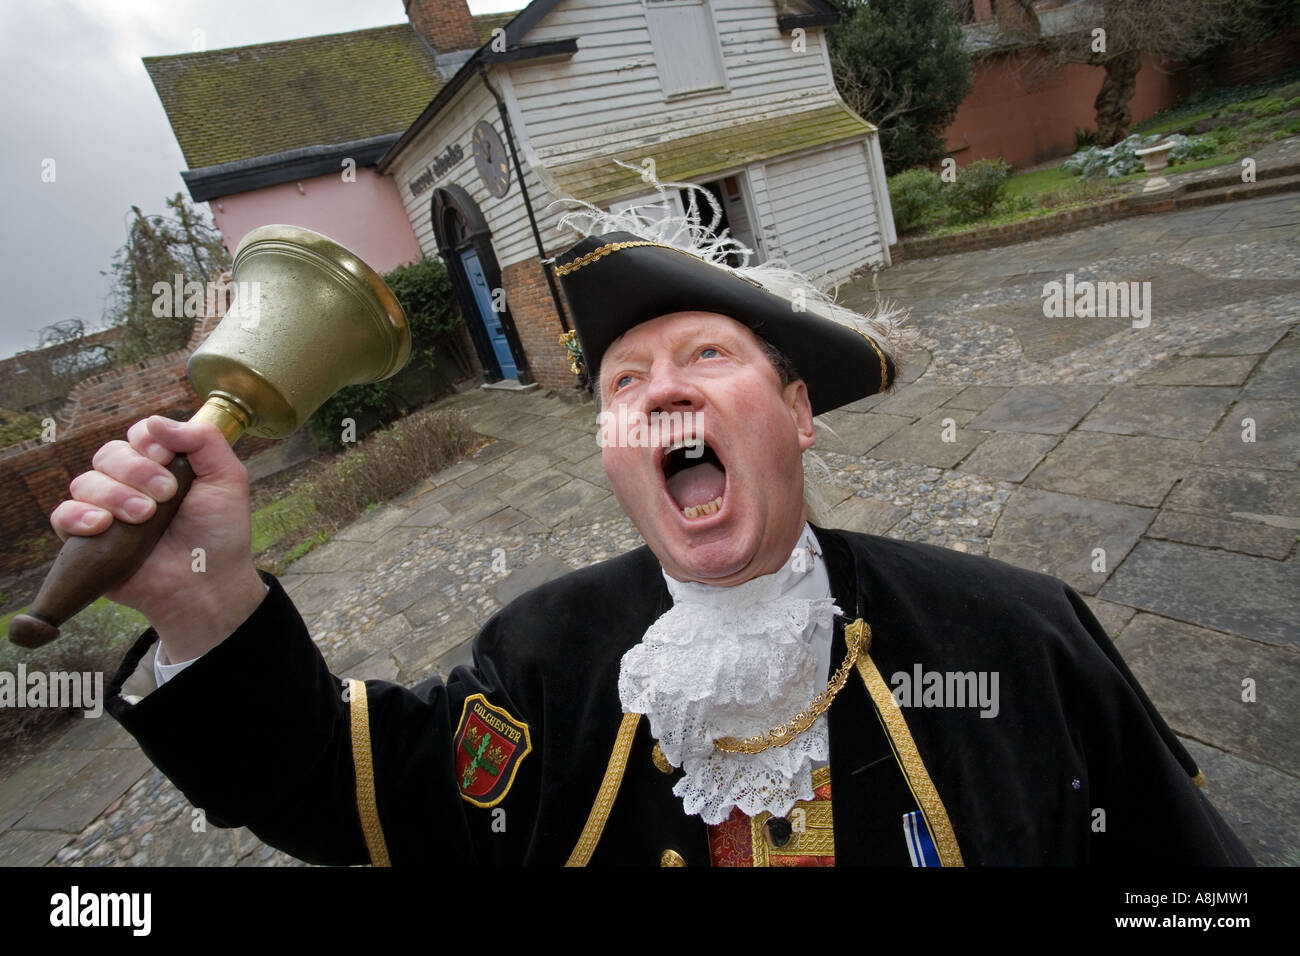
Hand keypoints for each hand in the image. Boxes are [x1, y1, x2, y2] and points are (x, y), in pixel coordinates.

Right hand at [50, 416, 265, 659]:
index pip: (138, 435)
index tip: (167, 459)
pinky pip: (63, 515)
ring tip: (142, 517)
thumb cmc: (219, 534)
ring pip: (86, 481)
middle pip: (109, 454)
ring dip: (114, 495)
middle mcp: (130, 484)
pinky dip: (78, 515)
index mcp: (161, 466)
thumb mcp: (227, 479)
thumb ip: (204, 440)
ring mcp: (107, 510)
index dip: (148, 442)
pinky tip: (102, 524)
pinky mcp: (88, 540)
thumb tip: (156, 422)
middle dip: (136, 470)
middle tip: (164, 496)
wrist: (207, 584)